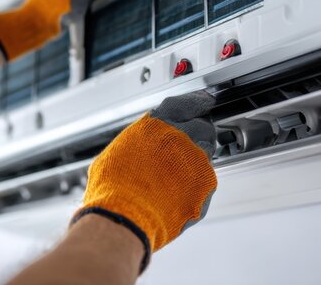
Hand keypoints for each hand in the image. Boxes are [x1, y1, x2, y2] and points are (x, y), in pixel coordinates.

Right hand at [73, 90, 217, 271]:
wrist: (124, 218)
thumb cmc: (113, 189)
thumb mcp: (114, 154)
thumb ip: (135, 144)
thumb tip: (136, 149)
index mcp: (155, 126)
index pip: (185, 104)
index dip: (196, 102)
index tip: (204, 102)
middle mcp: (179, 138)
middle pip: (202, 128)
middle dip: (197, 136)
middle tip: (185, 151)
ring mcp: (195, 161)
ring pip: (207, 154)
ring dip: (197, 162)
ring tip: (179, 178)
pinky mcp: (206, 184)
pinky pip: (207, 180)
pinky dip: (197, 186)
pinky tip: (180, 195)